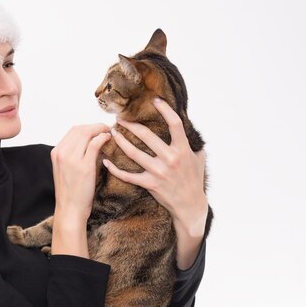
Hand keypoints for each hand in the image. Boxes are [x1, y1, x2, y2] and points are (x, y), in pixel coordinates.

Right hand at [51, 123, 111, 226]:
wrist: (70, 209)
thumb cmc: (71, 191)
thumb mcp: (66, 169)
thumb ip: (72, 154)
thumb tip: (89, 142)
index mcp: (56, 152)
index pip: (73, 130)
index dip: (88, 127)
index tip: (98, 130)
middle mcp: (61, 153)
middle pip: (80, 129)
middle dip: (95, 126)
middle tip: (106, 129)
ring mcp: (72, 159)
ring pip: (87, 133)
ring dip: (100, 130)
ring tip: (109, 133)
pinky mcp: (84, 166)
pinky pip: (95, 143)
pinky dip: (103, 138)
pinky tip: (108, 139)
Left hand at [102, 98, 207, 236]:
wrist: (190, 206)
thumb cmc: (194, 180)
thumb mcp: (199, 159)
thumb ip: (194, 144)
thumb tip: (192, 130)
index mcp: (183, 149)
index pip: (174, 124)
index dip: (165, 109)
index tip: (155, 100)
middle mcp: (171, 158)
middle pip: (147, 136)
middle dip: (131, 125)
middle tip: (120, 118)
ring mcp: (159, 172)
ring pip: (134, 153)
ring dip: (121, 141)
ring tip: (112, 133)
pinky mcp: (150, 184)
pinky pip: (128, 175)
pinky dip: (115, 169)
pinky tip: (106, 162)